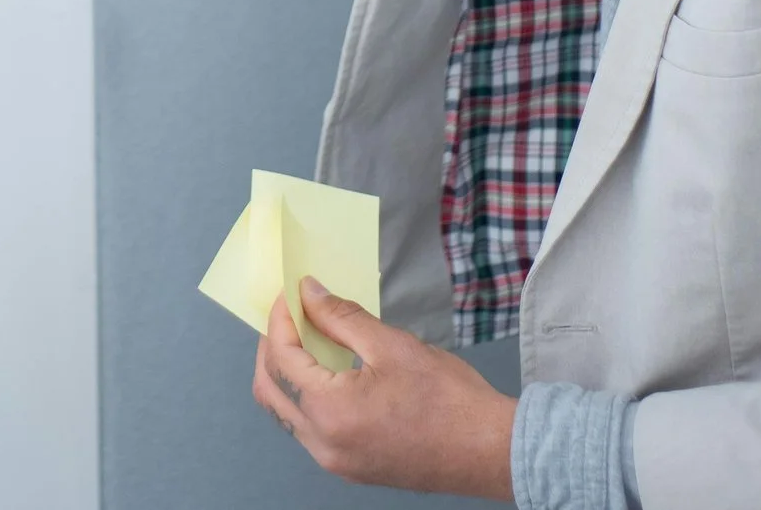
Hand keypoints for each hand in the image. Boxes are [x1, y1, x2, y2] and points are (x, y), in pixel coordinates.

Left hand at [251, 276, 516, 500]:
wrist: (491, 452)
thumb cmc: (450, 400)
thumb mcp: (393, 345)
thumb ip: (342, 318)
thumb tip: (310, 294)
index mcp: (330, 413)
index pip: (281, 358)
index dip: (279, 320)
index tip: (289, 294)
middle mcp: (323, 444)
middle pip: (270, 389)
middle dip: (272, 347)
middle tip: (291, 314)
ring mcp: (335, 461)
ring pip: (287, 412)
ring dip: (287, 373)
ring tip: (309, 337)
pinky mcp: (351, 466)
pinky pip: (310, 429)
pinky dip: (308, 396)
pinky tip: (330, 371)